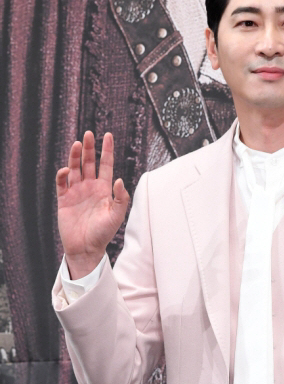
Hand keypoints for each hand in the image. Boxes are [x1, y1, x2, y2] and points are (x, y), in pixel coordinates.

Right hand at [56, 130, 129, 278]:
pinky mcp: (64, 199)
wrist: (86, 248)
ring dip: (75, 156)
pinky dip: (63, 175)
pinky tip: (67, 169)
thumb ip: (120, 198)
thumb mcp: (116, 216)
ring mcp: (76, 192)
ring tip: (78, 144)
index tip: (108, 135)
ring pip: (75, 169)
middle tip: (89, 134)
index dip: (107, 151)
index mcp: (103, 189)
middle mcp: (90, 187)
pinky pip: (62, 183)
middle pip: (89, 163)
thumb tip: (120, 180)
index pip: (106, 165)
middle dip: (89, 149)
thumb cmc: (103, 233)